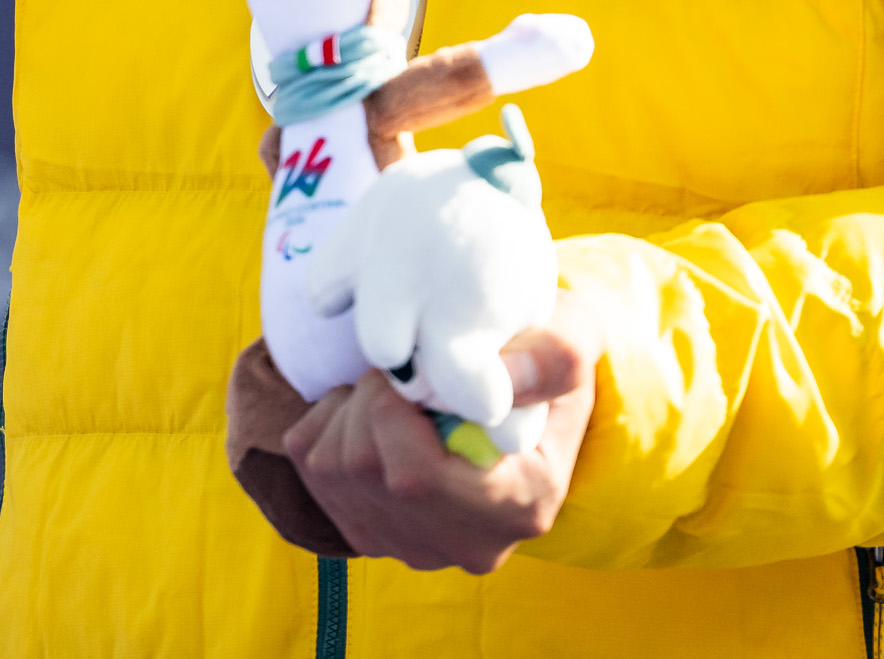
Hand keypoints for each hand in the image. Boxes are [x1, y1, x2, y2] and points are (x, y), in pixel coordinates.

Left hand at [280, 304, 595, 574]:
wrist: (516, 381)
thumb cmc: (542, 354)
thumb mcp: (572, 336)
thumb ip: (552, 357)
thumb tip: (496, 377)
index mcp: (521, 506)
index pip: (415, 478)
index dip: (391, 409)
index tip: (413, 368)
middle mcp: (464, 545)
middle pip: (365, 470)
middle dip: (366, 399)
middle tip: (399, 368)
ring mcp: (411, 546)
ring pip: (332, 469)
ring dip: (347, 407)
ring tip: (390, 389)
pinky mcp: (368, 531)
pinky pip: (311, 467)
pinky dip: (328, 422)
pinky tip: (371, 412)